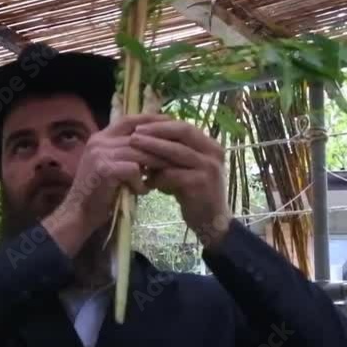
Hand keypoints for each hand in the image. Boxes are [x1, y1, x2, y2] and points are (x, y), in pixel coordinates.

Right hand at [43, 114, 171, 256]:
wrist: (80, 212)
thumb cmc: (99, 191)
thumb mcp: (111, 165)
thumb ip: (126, 153)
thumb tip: (155, 145)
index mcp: (100, 137)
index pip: (129, 120)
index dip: (150, 119)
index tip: (170, 121)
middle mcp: (99, 141)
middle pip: (139, 136)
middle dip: (160, 145)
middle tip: (178, 154)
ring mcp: (100, 154)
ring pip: (139, 153)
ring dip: (154, 166)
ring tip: (163, 176)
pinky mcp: (104, 169)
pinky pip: (134, 170)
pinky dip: (141, 182)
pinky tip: (142, 192)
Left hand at [128, 120, 232, 248]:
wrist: (210, 222)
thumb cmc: (193, 194)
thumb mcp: (182, 170)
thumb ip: (169, 156)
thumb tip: (142, 140)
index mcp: (209, 145)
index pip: (184, 126)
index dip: (161, 125)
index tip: (139, 126)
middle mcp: (213, 152)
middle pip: (182, 133)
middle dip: (156, 132)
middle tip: (134, 134)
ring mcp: (209, 168)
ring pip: (177, 152)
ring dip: (153, 149)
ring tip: (133, 148)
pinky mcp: (202, 184)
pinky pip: (174, 175)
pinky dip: (157, 176)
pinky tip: (145, 181)